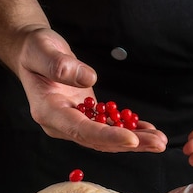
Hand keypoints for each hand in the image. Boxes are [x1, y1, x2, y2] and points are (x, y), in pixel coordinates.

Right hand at [15, 28, 167, 152]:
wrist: (32, 52)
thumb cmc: (35, 49)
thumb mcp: (42, 50)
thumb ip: (60, 65)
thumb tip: (88, 78)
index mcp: (48, 111)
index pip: (80, 130)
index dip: (107, 136)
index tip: (132, 139)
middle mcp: (61, 123)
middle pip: (98, 140)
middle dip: (130, 143)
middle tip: (158, 143)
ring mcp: (74, 122)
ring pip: (106, 138)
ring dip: (135, 141)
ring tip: (160, 141)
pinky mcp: (85, 116)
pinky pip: (109, 128)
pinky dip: (129, 130)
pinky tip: (149, 130)